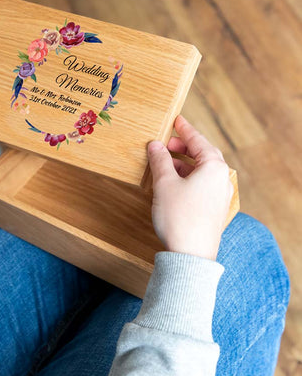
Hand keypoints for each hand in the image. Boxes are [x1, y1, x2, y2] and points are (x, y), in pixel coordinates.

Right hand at [147, 115, 233, 260]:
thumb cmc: (179, 217)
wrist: (190, 255)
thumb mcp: (164, 184)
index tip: (177, 120)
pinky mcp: (214, 209)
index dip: (185, 130)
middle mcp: (222, 179)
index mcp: (214, 167)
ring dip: (183, 164)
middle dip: (184, 148)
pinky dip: (187, 178)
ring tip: (164, 163)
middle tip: (166, 143)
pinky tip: (172, 182)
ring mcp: (219, 195)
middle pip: (203, 155)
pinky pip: (201, 184)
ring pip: (202, 171)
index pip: (199, 141)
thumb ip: (160, 160)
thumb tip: (155, 145)